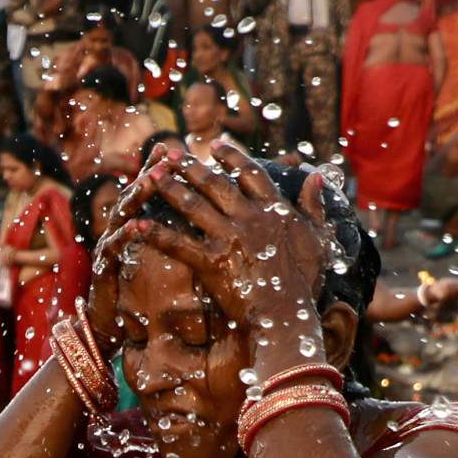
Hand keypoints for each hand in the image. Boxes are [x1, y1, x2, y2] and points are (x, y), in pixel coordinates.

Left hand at [108, 138, 327, 354]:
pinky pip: (177, 244)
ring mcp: (228, 238)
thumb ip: (315, 206)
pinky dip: (156, 234)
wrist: (286, 314)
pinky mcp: (210, 262)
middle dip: (190, 166)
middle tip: (170, 154)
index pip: (250, 173)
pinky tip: (138, 224)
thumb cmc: (305, 281)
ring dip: (169, 188)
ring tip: (150, 175)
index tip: (217, 144)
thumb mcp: (319, 238)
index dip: (232, 156)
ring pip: (193, 206)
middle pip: (214, 183)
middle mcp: (248, 217)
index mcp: (274, 209)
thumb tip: (317, 176)